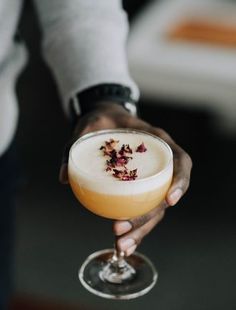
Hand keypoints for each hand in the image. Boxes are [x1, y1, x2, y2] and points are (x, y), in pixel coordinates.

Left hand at [59, 102, 191, 255]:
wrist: (105, 120)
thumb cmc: (103, 120)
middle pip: (165, 195)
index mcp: (158, 142)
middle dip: (148, 218)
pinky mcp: (140, 188)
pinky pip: (141, 208)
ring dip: (141, 230)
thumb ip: (75, 146)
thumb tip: (63, 177)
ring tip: (120, 247)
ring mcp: (151, 178)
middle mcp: (159, 163)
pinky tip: (120, 242)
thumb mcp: (89, 125)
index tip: (169, 200)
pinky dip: (134, 227)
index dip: (180, 182)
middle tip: (122, 232)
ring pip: (154, 208)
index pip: (180, 161)